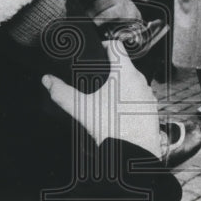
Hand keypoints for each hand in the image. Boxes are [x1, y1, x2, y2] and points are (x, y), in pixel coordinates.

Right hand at [42, 40, 161, 157]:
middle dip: (110, 70)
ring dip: (120, 85)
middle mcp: (140, 81)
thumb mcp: (82, 109)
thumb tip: (48, 81)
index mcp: (125, 73)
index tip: (96, 52)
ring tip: (104, 98)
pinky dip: (129, 100)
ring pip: (132, 82)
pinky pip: (139, 97)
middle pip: (124, 65)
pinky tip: (117, 112)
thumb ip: (62, 93)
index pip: (117, 46)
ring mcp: (148, 95)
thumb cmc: (112, 130)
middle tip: (94, 79)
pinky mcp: (152, 109)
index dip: (104, 45)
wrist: (134, 156)